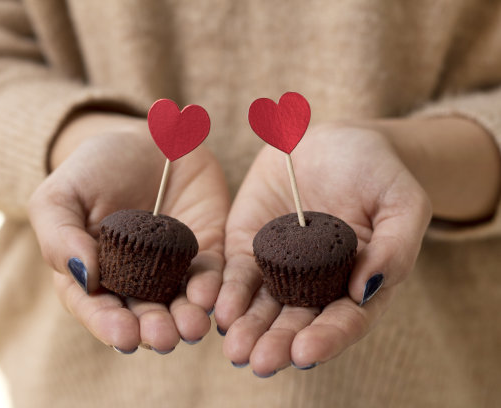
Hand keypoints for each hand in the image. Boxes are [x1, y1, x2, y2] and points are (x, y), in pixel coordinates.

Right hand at [28, 113, 229, 352]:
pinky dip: (213, 290)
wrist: (147, 136)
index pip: (96, 309)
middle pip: (142, 315)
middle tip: (163, 337)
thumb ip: (59, 237)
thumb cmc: (95, 167)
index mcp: (93, 274)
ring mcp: (172, 269)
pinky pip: (212, 276)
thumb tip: (85, 279)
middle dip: (152, 329)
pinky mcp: (207, 252)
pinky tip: (211, 298)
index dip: (108, 325)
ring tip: (191, 327)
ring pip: (179, 304)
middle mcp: (133, 281)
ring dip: (186, 319)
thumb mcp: (60, 194)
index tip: (123, 336)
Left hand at [215, 122, 431, 374]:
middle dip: (278, 344)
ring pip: (262, 306)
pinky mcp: (248, 246)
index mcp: (357, 283)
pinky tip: (219, 309)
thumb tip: (364, 292)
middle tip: (260, 362)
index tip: (305, 353)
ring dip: (247, 329)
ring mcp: (279, 268)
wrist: (332, 139)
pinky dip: (227, 293)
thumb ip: (395, 248)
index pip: (344, 320)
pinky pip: (235, 274)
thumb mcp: (403, 203)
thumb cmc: (378, 172)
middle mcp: (315, 285)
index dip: (326, 339)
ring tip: (235, 347)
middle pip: (296, 322)